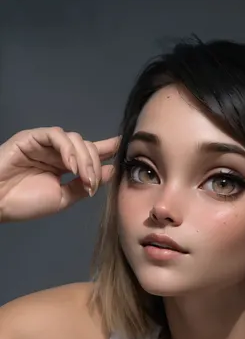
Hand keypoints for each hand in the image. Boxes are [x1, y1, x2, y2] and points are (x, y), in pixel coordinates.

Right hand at [0, 127, 119, 222]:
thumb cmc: (26, 202)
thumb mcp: (64, 198)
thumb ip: (85, 184)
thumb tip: (110, 171)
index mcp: (64, 165)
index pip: (90, 152)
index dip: (108, 148)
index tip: (124, 146)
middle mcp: (57, 152)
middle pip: (87, 146)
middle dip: (94, 164)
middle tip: (91, 184)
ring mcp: (45, 144)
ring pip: (75, 139)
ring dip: (84, 159)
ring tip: (82, 177)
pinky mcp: (32, 137)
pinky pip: (56, 135)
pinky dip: (67, 149)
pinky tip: (70, 165)